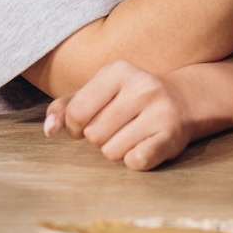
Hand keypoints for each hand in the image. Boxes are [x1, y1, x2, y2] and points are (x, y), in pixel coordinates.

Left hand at [43, 60, 197, 170]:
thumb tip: (49, 129)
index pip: (75, 113)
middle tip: (118, 127)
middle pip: (93, 135)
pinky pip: (135, 161)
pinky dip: (135, 160)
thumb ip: (66, 107)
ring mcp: (160, 111)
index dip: (75, 127)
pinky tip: (145, 145)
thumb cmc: (130, 99)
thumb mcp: (99, 92)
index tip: (91, 122)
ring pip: (111, 152)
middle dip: (99, 138)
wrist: (183, 101)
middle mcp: (141, 87)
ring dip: (116, 151)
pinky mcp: (171, 135)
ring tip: (132, 134)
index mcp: (118, 71)